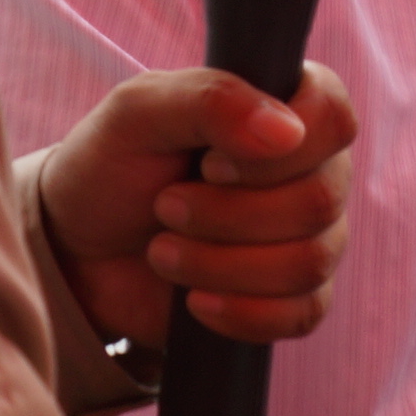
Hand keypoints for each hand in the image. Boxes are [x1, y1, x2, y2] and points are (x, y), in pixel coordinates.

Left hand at [36, 61, 358, 353]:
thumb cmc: (114, 166)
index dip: (275, 152)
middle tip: (166, 206)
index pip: (334, 118)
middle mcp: (315, 171)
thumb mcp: (139, 113)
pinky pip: (302, 314)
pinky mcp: (295, 298)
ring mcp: (312, 238)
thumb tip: (287, 132)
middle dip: (226, 215)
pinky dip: (238, 311)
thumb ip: (210, 100)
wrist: (81, 250)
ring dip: (218, 264)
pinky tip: (194, 301)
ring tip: (163, 251)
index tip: (211, 163)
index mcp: (289, 109)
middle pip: (319, 200)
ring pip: (307, 262)